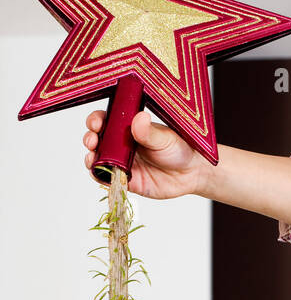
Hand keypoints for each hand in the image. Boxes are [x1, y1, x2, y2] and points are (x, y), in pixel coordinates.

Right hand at [83, 109, 209, 198]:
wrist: (190, 173)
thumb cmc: (179, 149)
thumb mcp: (165, 138)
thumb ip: (149, 132)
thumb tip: (139, 119)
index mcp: (128, 127)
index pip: (106, 120)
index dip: (97, 120)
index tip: (96, 122)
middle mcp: (121, 143)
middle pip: (97, 138)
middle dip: (90, 138)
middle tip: (92, 140)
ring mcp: (122, 162)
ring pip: (98, 159)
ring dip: (90, 157)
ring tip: (92, 157)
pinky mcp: (126, 180)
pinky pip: (107, 178)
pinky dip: (99, 176)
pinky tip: (98, 173)